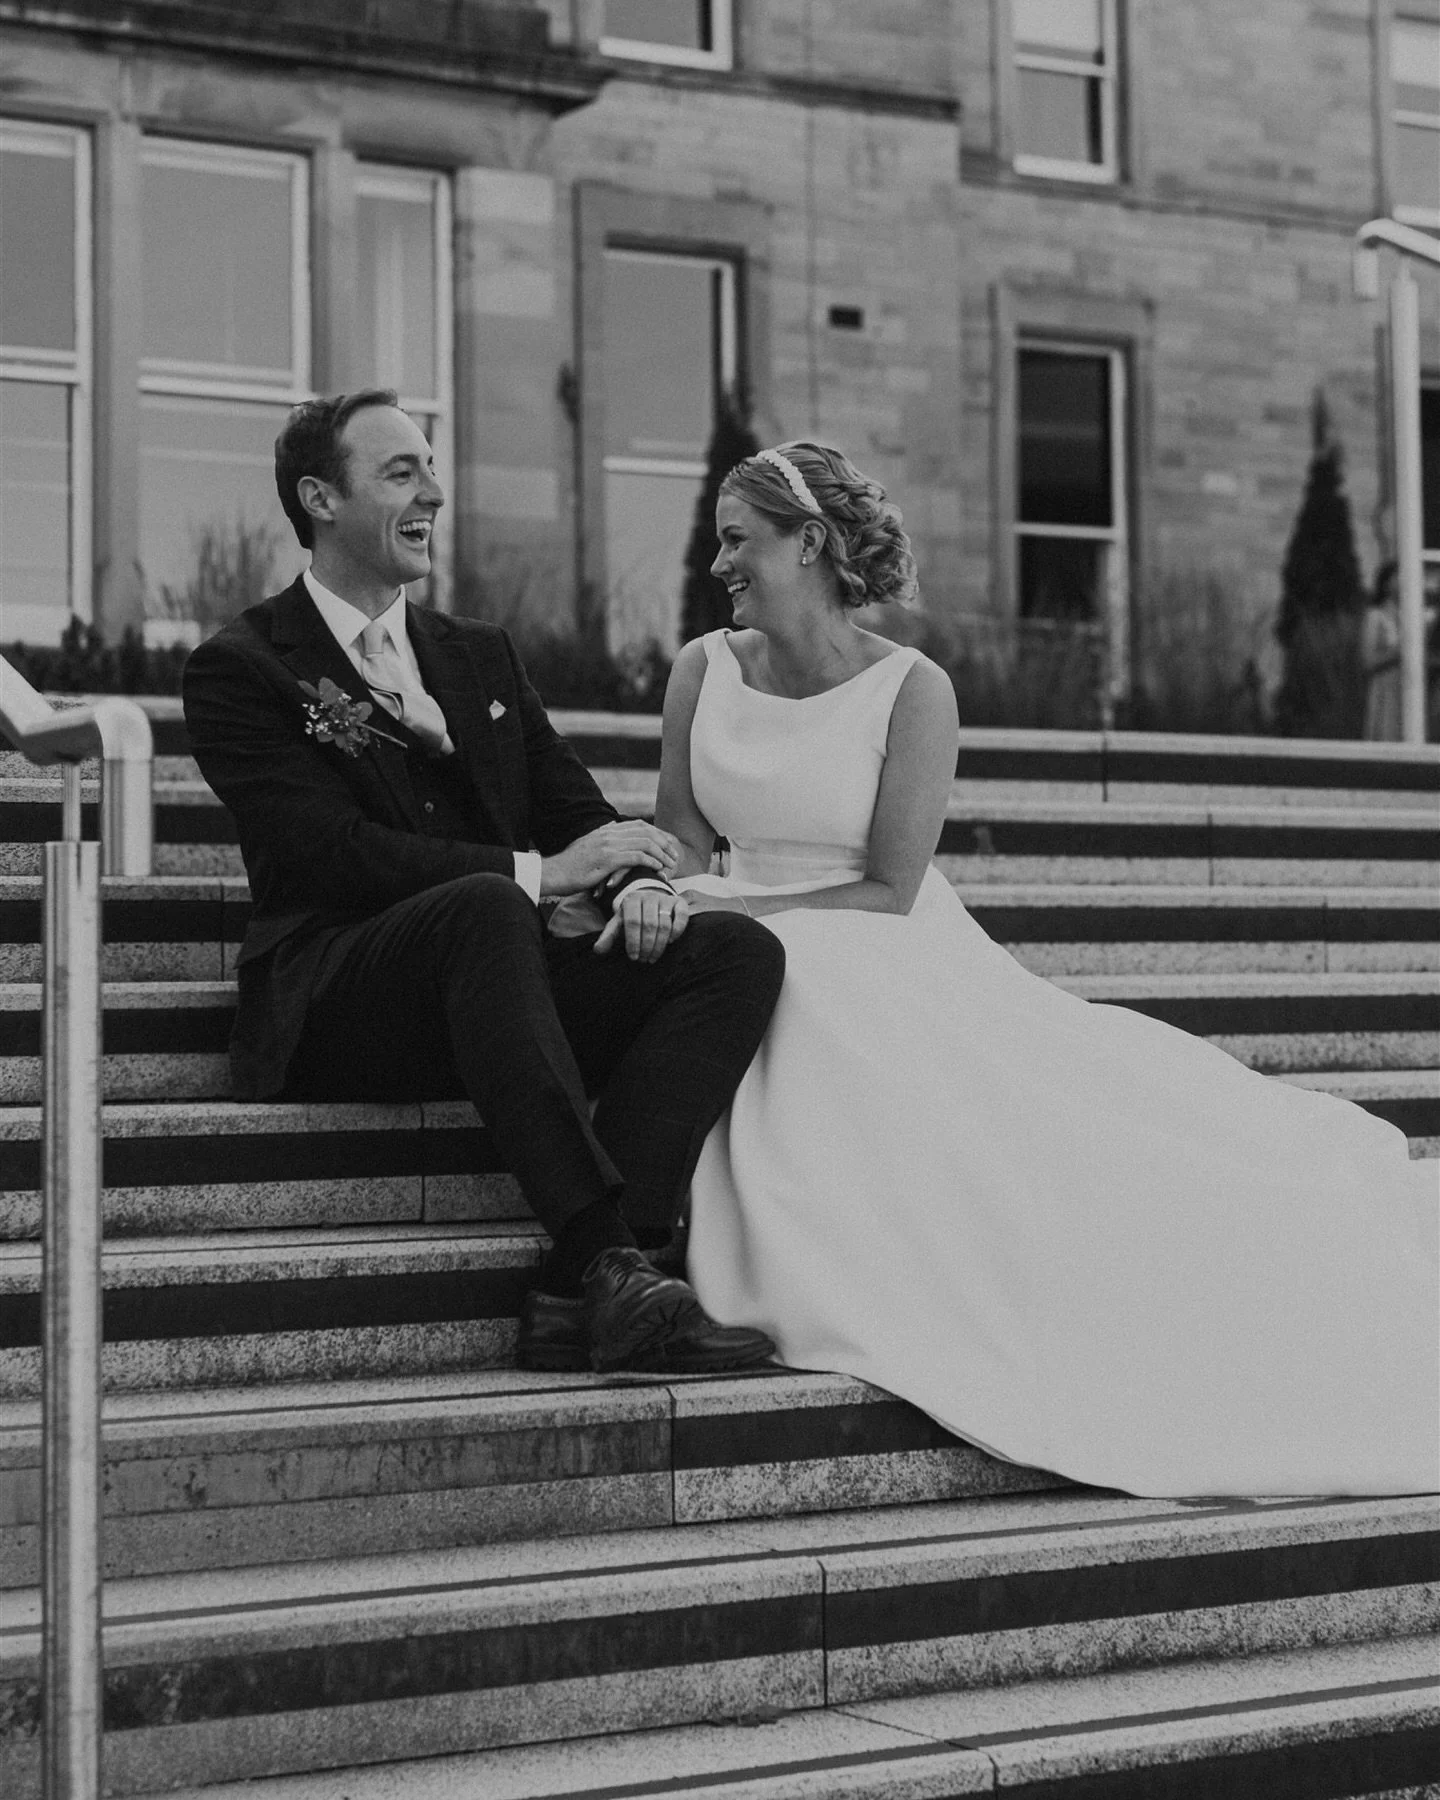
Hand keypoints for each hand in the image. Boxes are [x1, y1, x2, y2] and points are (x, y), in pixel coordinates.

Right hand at [540, 821, 680, 897]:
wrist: (553, 873)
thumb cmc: (569, 865)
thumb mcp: (586, 845)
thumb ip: (601, 836)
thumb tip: (611, 825)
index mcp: (605, 830)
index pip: (638, 825)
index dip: (657, 833)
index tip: (667, 845)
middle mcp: (608, 833)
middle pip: (645, 831)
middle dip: (664, 842)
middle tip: (674, 855)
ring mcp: (607, 845)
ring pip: (644, 842)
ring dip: (661, 853)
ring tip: (670, 864)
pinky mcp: (606, 859)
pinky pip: (636, 856)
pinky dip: (650, 861)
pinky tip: (657, 868)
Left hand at [594, 888, 690, 961]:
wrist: (650, 900)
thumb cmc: (633, 915)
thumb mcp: (619, 923)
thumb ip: (608, 936)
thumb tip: (597, 951)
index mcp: (631, 899)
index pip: (632, 922)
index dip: (633, 941)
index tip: (633, 957)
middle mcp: (649, 896)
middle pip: (649, 924)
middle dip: (647, 946)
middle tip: (644, 960)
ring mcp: (665, 898)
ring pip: (665, 924)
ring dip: (660, 944)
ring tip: (653, 957)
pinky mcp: (679, 902)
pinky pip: (681, 916)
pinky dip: (678, 930)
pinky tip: (671, 942)